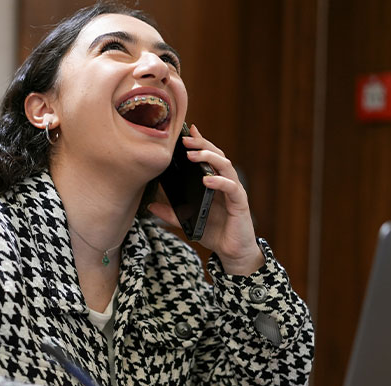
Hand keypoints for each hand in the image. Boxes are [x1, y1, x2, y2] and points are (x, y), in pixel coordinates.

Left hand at [149, 124, 263, 275]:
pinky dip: (219, 182)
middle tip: (186, 139)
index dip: (200, 142)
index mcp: (215, 182)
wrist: (232, 252)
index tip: (187, 130)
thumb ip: (171, 212)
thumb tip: (150, 205)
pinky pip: (232, 188)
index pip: (208, 156)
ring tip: (193, 155)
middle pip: (217, 155)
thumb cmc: (214, 232)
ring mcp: (234, 191)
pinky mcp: (240, 203)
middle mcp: (226, 182)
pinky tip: (207, 179)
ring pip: (225, 166)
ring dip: (210, 158)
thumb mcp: (188, 221)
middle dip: (202, 144)